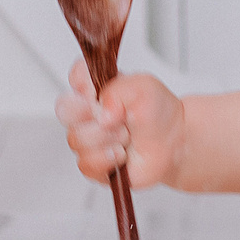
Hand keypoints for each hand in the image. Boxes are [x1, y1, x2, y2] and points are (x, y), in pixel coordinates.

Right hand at [54, 65, 182, 188]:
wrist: (174, 144)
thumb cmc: (158, 115)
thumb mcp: (145, 88)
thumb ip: (119, 90)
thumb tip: (102, 113)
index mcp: (97, 88)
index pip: (75, 76)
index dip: (85, 85)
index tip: (101, 92)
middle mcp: (88, 112)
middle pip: (65, 109)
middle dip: (91, 115)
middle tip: (116, 118)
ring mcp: (88, 138)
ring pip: (76, 139)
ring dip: (108, 138)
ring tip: (126, 137)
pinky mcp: (92, 163)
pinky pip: (86, 163)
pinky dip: (108, 159)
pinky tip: (121, 154)